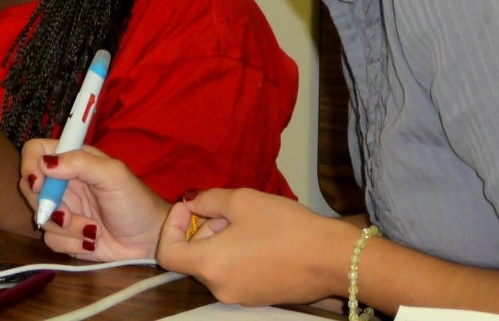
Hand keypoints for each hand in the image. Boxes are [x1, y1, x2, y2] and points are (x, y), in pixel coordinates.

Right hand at [21, 139, 169, 260]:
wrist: (150, 240)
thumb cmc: (136, 201)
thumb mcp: (113, 175)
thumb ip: (80, 163)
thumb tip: (44, 163)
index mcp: (74, 160)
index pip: (35, 151)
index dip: (30, 165)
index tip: (40, 185)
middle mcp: (64, 183)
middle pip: (29, 188)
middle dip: (48, 206)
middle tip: (68, 215)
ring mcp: (64, 209)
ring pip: (40, 218)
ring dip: (67, 229)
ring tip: (93, 230)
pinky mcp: (66, 235)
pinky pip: (51, 240)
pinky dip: (71, 244)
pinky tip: (92, 241)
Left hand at [157, 188, 357, 305]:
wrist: (332, 258)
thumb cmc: (285, 227)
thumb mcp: (242, 200)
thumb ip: (208, 200)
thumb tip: (190, 203)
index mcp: (209, 265)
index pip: (167, 254)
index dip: (171, 226)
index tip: (189, 208)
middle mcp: (219, 289)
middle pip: (193, 258)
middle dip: (202, 230)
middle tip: (227, 210)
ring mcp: (239, 297)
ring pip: (214, 265)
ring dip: (220, 241)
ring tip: (247, 221)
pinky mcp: (257, 298)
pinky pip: (233, 274)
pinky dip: (235, 255)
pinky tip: (260, 238)